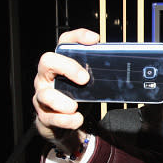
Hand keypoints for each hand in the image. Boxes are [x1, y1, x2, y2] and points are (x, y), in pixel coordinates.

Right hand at [32, 28, 98, 142]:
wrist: (64, 125)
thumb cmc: (77, 99)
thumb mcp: (88, 84)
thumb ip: (97, 76)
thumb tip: (120, 71)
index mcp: (60, 64)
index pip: (64, 42)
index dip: (78, 37)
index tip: (95, 39)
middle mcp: (46, 76)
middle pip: (48, 61)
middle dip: (67, 67)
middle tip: (85, 79)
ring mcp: (43, 95)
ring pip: (45, 94)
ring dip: (61, 100)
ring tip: (74, 106)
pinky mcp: (43, 115)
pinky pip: (50, 117)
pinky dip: (65, 119)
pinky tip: (76, 119)